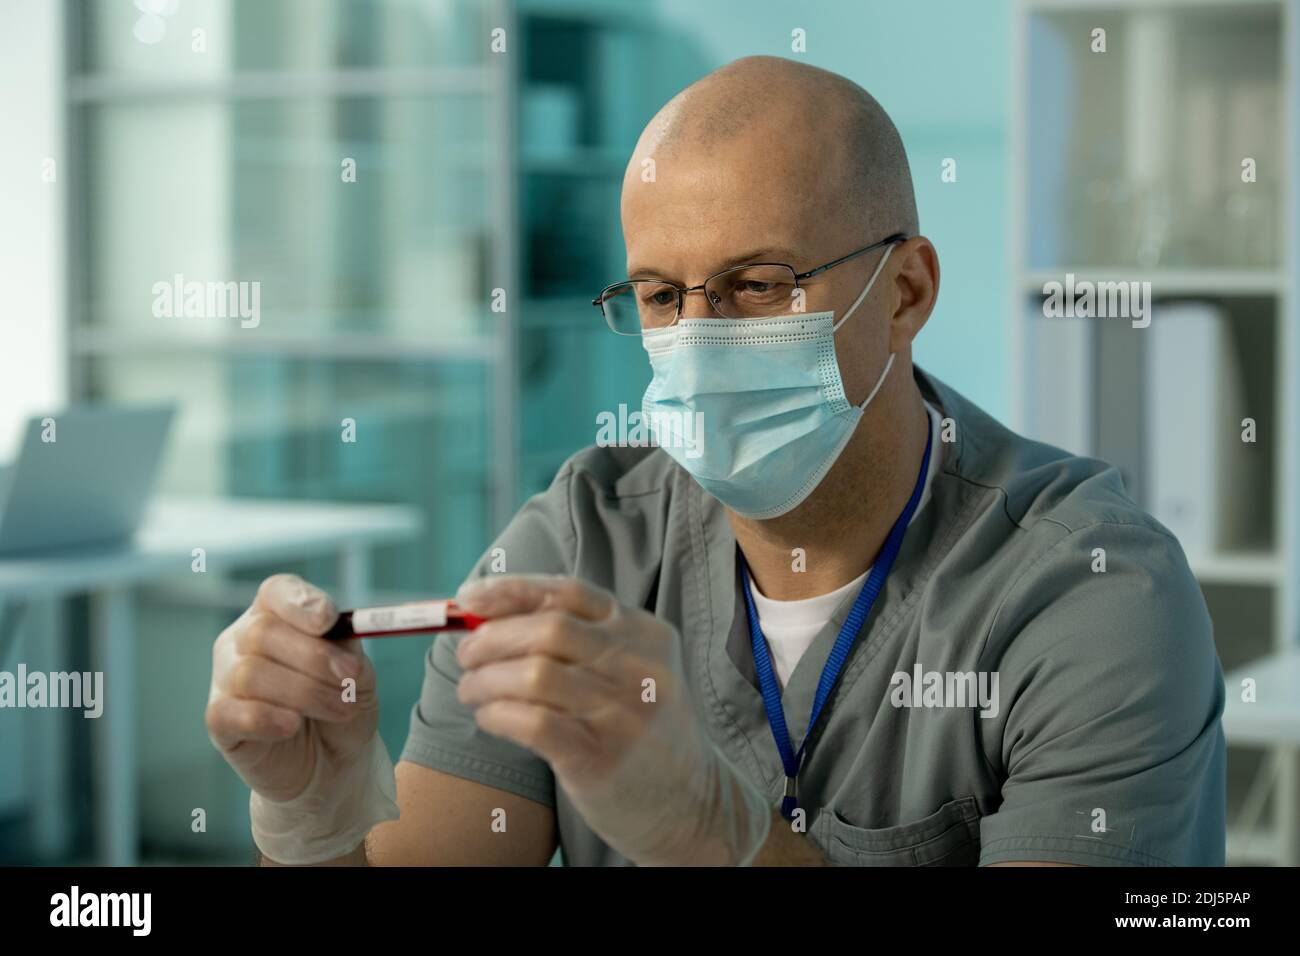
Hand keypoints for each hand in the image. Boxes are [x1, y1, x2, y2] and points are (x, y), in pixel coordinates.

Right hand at [205, 573, 376, 802]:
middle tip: (350, 678)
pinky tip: (292, 726)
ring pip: (250, 674)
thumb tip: (349, 646)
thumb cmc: (342, 703)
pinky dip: (266, 718)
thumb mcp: (358, 674)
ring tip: (341, 709)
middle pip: (262, 632)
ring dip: (305, 693)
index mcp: (279, 615)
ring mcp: (226, 679)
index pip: (277, 592)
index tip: (328, 620)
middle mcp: (244, 639)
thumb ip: (350, 654)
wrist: (333, 761)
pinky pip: (230, 712)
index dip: (299, 603)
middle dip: (313, 656)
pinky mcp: (219, 720)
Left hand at [454, 574, 771, 865]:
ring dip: (486, 680)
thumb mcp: (633, 670)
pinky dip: (497, 715)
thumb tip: (491, 617)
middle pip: (548, 629)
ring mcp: (623, 713)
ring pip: (534, 675)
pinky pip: (532, 723)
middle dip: (492, 638)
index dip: (512, 591)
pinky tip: (489, 718)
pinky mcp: (601, 758)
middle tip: (466, 655)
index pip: (570, 592)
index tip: (469, 599)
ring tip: (471, 691)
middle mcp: (639, 666)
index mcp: (645, 632)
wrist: (691, 803)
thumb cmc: (641, 728)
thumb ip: (581, 641)